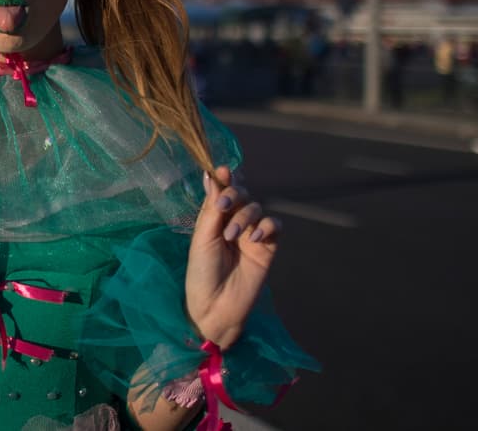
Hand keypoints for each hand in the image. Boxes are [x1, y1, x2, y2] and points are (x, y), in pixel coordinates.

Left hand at [184, 166, 280, 348]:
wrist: (215, 306)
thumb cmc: (202, 272)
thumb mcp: (202, 237)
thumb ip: (211, 207)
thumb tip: (212, 174)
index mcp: (214, 217)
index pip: (224, 190)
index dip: (226, 179)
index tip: (222, 172)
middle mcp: (234, 222)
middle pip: (243, 194)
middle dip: (235, 195)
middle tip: (224, 207)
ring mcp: (252, 234)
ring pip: (258, 208)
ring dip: (246, 216)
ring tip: (232, 236)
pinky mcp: (268, 248)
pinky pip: (275, 226)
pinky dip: (267, 226)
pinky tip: (254, 238)